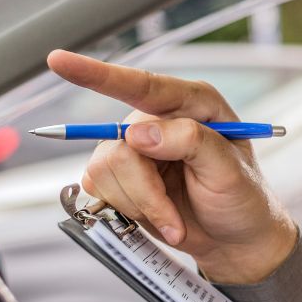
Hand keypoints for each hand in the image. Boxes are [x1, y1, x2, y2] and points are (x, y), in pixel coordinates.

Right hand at [47, 50, 296, 282]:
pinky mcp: (119, 174)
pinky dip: (129, 210)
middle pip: (119, 144)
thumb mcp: (230, 172)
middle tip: (173, 216)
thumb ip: (191, 143)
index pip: (143, 86)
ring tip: (172, 218)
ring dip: (140, 203)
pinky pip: (99, 188)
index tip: (58, 61)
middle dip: (145, 189)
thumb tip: (136, 133)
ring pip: (104, 170)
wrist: (236, 241)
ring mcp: (135, 147)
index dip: (100, 75)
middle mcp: (159, 120)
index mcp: (193, 105)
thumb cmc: (243, 199)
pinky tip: (159, 219)